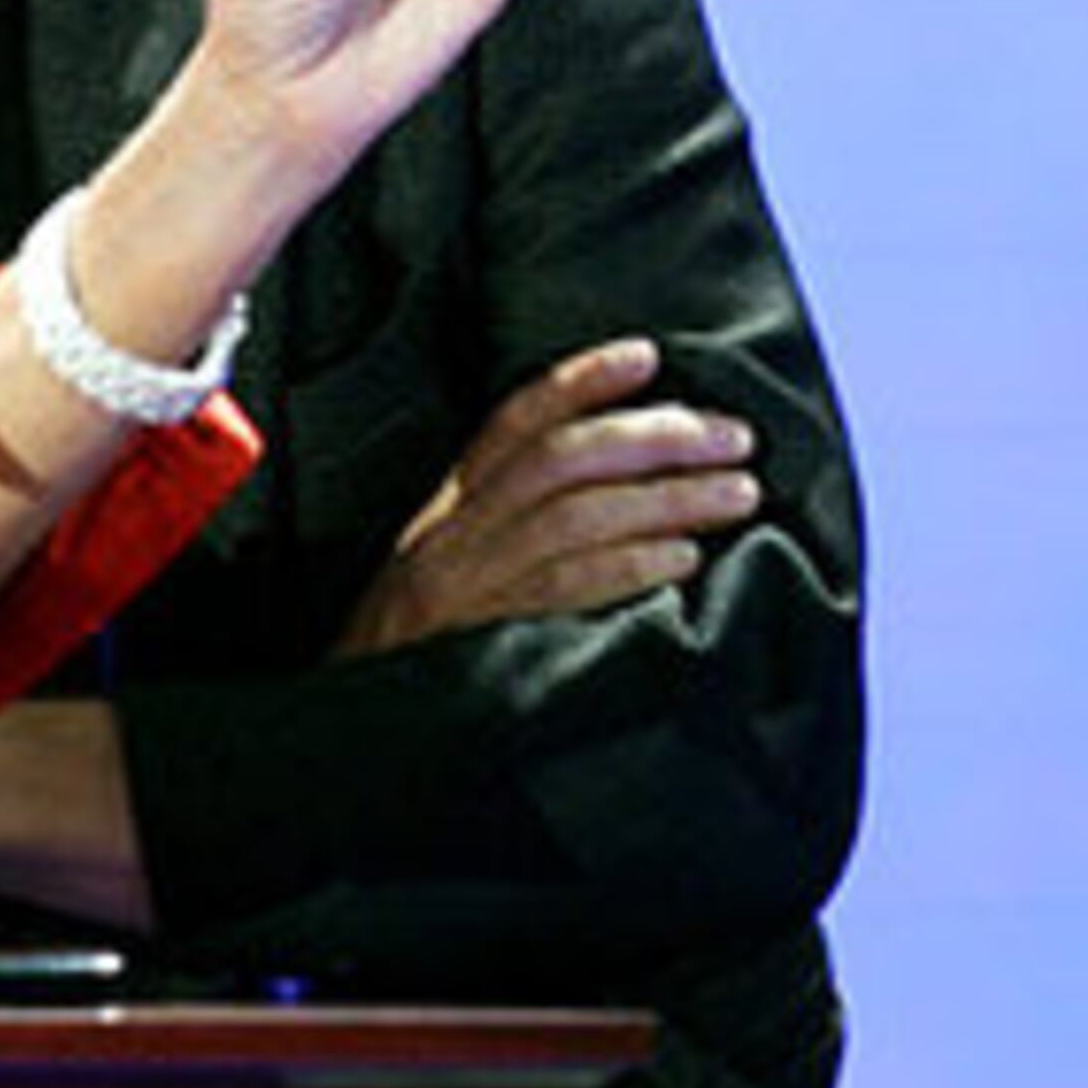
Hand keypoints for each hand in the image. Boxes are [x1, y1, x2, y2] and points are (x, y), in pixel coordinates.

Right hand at [336, 336, 760, 659]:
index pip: (512, 425)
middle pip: (560, 460)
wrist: (350, 729)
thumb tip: (625, 491)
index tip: (647, 357)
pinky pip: (566, 588)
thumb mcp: (444, 573)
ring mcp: (465, 585)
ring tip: (738, 494)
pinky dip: (631, 566)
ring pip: (575, 516)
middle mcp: (451, 535)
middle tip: (733, 438)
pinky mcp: (482, 636)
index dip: (579, 384)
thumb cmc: (414, 652)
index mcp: (445, 512)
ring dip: (667, 499)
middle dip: (654, 438)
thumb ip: (506, 529)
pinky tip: (686, 560)